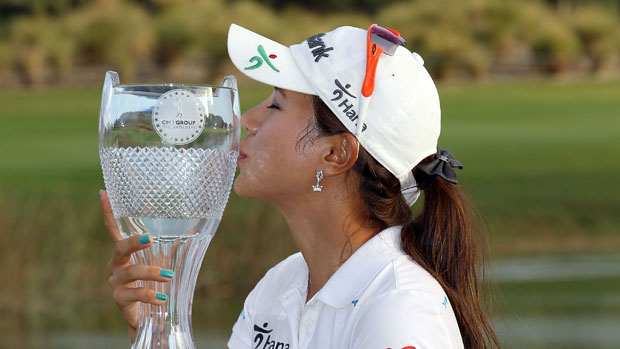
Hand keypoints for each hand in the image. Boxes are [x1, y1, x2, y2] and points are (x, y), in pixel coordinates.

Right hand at [100, 190, 172, 341]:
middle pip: (120, 248)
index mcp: (125, 252)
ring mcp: (116, 282)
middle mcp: (117, 264)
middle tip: (151, 239)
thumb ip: (173, 245)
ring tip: (169, 275)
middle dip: (134, 242)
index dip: (109, 212)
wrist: (149, 317)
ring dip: (151, 273)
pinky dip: (150, 295)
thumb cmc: (155, 283)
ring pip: (131, 272)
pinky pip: (134, 294)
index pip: (114, 229)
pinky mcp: (120, 299)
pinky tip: (162, 298)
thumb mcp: (164, 262)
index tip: (104, 193)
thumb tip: (194, 224)